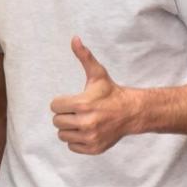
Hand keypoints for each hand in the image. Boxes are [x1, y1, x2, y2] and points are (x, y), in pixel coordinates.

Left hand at [49, 37, 139, 154]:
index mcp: (82, 104)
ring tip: (82, 120)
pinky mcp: (93, 148)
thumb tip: (74, 38)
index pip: (54, 106)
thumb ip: (84, 56)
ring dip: (69, 128)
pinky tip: (87, 130)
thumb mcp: (97, 74)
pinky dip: (76, 140)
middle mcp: (86, 122)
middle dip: (65, 115)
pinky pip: (72, 146)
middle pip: (57, 121)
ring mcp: (90, 137)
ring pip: (62, 135)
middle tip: (79, 111)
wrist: (132, 112)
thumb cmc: (110, 93)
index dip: (62, 102)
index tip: (74, 101)